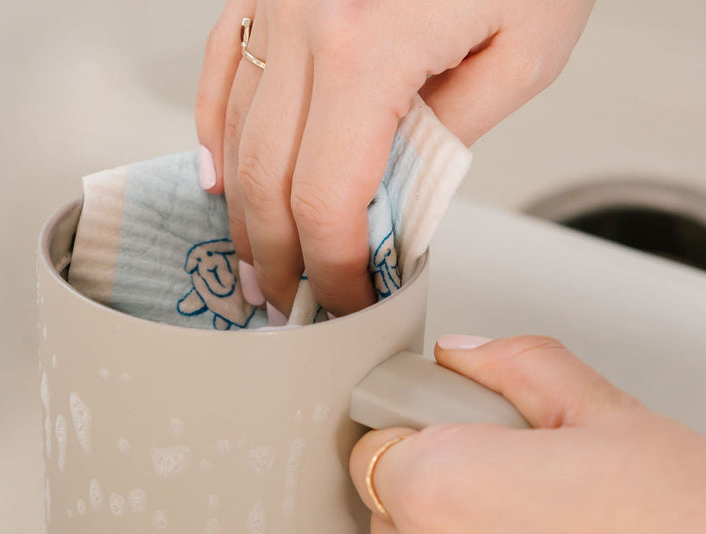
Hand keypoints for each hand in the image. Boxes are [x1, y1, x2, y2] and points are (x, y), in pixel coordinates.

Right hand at [195, 0, 594, 316]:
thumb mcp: (525, 48)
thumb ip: (448, 137)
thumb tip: (394, 199)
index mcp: (368, 44)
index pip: (328, 200)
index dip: (331, 267)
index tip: (343, 301)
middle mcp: (304, 19)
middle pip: (267, 180)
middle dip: (277, 257)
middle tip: (286, 302)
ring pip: (235, 135)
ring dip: (241, 212)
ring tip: (253, 261)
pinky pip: (220, 68)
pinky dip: (212, 132)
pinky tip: (215, 180)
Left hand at [349, 335, 705, 533]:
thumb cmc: (694, 526)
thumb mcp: (608, 412)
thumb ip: (518, 368)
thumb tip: (459, 356)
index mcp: (441, 486)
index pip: (370, 457)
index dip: (409, 448)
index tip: (442, 452)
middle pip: (386, 526)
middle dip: (427, 511)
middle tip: (501, 506)